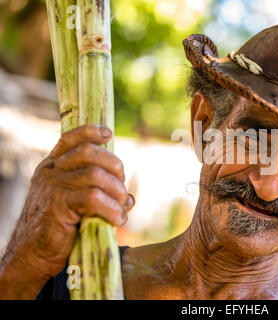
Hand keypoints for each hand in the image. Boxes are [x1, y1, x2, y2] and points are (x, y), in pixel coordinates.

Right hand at [0, 124, 133, 297]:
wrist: (32, 257)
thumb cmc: (59, 230)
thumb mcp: (74, 203)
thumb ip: (95, 191)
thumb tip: (129, 196)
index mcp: (52, 167)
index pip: (71, 138)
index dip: (91, 132)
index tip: (108, 134)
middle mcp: (51, 172)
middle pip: (90, 153)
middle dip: (115, 168)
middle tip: (122, 191)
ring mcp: (52, 187)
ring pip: (96, 175)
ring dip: (117, 193)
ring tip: (122, 209)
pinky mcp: (58, 206)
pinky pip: (94, 198)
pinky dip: (112, 209)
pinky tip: (117, 220)